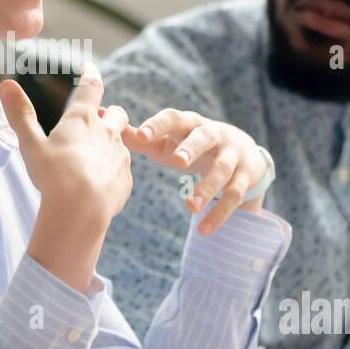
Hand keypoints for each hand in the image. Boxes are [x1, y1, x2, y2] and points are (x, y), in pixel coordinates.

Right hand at [0, 64, 131, 290]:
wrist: (81, 212)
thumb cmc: (53, 175)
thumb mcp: (31, 144)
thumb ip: (21, 115)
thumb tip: (7, 85)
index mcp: (82, 119)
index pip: (91, 87)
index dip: (91, 75)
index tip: (90, 68)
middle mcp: (107, 132)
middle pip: (116, 113)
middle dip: (109, 113)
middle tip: (96, 119)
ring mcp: (120, 156)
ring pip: (122, 141)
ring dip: (111, 143)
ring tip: (93, 156)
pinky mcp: (126, 179)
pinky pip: (122, 169)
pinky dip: (112, 170)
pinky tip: (98, 183)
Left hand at [122, 109, 269, 234]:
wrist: (244, 151)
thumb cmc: (192, 145)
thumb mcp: (170, 140)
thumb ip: (142, 138)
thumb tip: (103, 124)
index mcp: (190, 123)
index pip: (175, 118)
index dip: (159, 125)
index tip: (142, 135)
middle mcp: (215, 134)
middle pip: (204, 137)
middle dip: (191, 148)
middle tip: (177, 162)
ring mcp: (234, 154)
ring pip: (222, 170)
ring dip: (207, 188)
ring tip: (190, 207)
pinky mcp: (246, 175)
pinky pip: (235, 196)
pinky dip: (219, 214)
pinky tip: (204, 230)